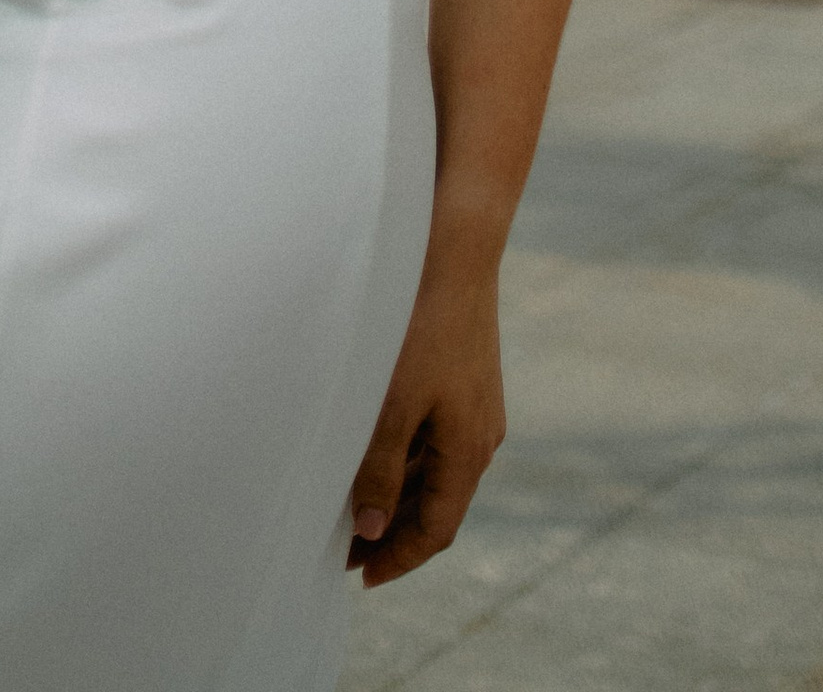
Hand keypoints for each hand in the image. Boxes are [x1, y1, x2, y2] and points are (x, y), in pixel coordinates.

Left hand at [347, 253, 504, 586]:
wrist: (455, 245)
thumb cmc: (421, 322)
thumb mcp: (391, 402)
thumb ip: (379, 468)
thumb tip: (370, 528)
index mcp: (469, 451)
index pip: (435, 530)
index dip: (396, 558)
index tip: (358, 577)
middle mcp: (479, 433)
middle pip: (436, 503)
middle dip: (391, 530)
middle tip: (342, 545)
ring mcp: (473, 402)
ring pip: (433, 467)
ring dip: (394, 490)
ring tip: (348, 500)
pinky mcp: (463, 374)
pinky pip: (433, 433)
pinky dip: (403, 453)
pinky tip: (369, 442)